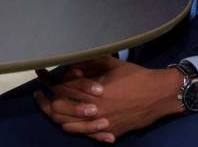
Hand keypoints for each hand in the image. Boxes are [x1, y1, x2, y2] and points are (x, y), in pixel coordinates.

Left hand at [33, 57, 180, 141]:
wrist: (158, 95)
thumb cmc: (135, 76)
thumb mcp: (112, 64)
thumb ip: (90, 63)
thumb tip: (72, 64)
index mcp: (94, 92)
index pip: (63, 89)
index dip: (49, 80)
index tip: (41, 73)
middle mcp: (94, 110)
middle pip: (60, 110)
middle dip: (46, 101)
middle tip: (39, 93)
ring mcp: (101, 124)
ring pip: (69, 126)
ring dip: (56, 116)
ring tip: (49, 107)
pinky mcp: (109, 133)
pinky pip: (85, 135)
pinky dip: (73, 128)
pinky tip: (68, 121)